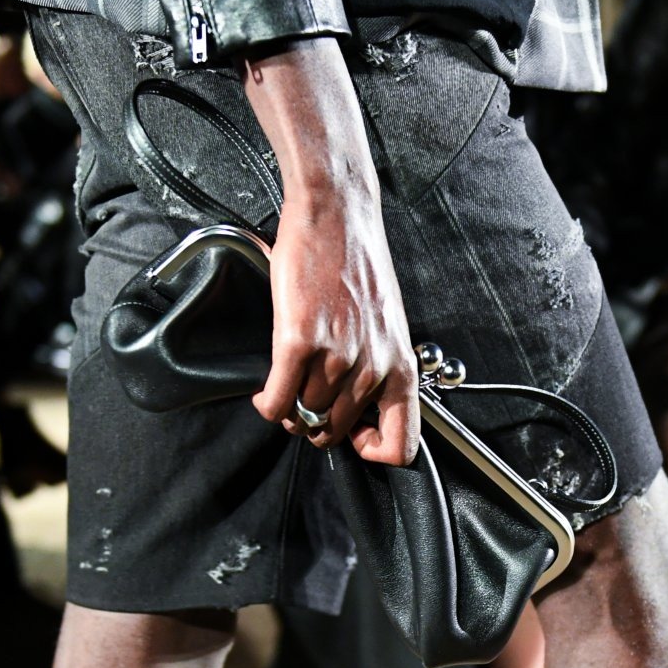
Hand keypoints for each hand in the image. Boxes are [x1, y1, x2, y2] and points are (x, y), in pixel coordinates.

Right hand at [241, 38, 418, 465]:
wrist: (337, 214)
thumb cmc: (356, 265)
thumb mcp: (384, 323)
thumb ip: (377, 365)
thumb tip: (355, 408)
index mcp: (401, 364)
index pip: (402, 446)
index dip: (374, 453)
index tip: (355, 438)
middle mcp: (374, 366)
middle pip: (338, 432)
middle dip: (315, 427)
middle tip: (301, 409)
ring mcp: (337, 355)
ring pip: (306, 415)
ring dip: (288, 412)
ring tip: (283, 391)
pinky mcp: (300, 340)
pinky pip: (279, 398)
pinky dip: (267, 404)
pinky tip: (265, 393)